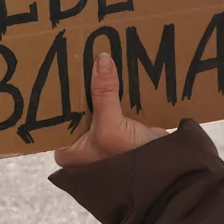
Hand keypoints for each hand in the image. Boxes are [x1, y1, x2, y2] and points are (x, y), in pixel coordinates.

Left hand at [54, 52, 164, 167]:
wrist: (165, 171)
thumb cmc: (128, 160)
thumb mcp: (111, 127)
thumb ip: (103, 93)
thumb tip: (102, 59)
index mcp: (68, 148)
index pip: (58, 114)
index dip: (60, 92)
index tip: (60, 65)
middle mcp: (82, 141)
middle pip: (79, 104)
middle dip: (82, 83)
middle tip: (79, 51)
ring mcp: (103, 133)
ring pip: (98, 101)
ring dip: (100, 83)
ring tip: (95, 53)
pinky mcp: (122, 126)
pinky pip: (115, 102)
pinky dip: (117, 89)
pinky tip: (115, 65)